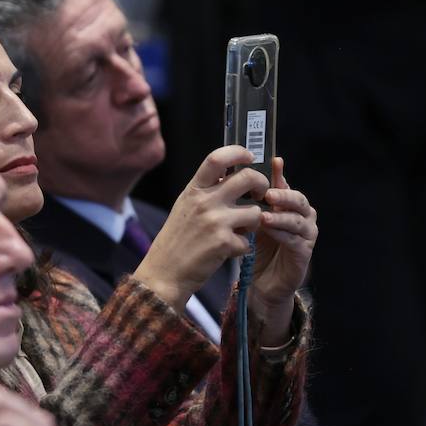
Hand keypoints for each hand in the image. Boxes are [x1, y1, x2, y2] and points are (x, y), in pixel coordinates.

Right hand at [135, 146, 265, 310]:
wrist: (164, 273)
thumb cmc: (177, 240)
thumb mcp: (185, 206)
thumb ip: (206, 190)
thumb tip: (233, 173)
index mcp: (194, 190)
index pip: (217, 158)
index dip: (239, 153)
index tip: (250, 157)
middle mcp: (204, 201)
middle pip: (248, 178)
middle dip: (262, 185)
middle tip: (260, 195)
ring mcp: (214, 222)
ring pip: (255, 212)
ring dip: (253, 223)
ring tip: (239, 231)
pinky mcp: (223, 243)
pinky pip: (248, 240)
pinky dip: (242, 248)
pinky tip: (227, 251)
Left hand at [248, 157, 316, 345]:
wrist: (259, 283)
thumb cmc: (253, 247)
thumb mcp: (247, 219)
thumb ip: (246, 198)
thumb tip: (234, 171)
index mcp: (287, 205)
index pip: (285, 184)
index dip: (279, 174)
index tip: (272, 162)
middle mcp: (300, 216)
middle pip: (298, 199)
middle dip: (284, 194)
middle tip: (268, 193)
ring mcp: (305, 235)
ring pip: (299, 219)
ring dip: (282, 215)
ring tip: (264, 214)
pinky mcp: (304, 253)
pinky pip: (296, 240)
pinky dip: (282, 234)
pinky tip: (269, 231)